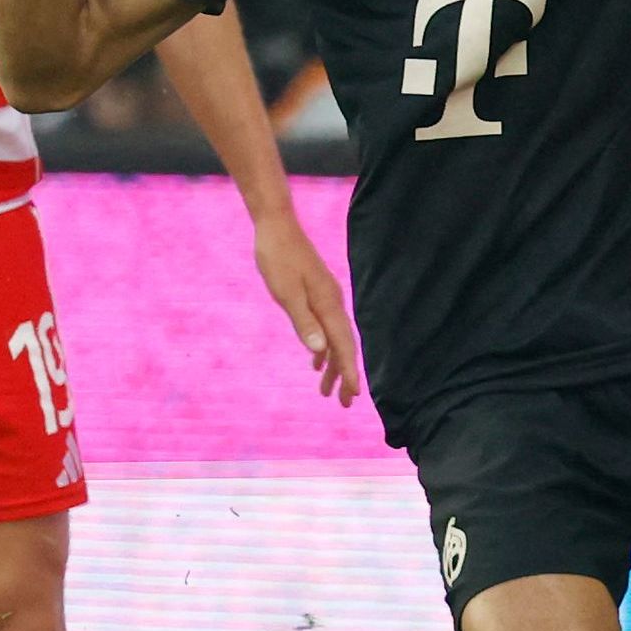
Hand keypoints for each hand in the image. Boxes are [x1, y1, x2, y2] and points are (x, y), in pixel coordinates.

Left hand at [255, 216, 364, 406]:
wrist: (277, 227)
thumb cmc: (278, 258)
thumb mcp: (286, 292)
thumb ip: (303, 322)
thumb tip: (319, 350)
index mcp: (327, 305)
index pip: (343, 346)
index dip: (348, 372)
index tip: (353, 394)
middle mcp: (332, 303)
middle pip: (343, 346)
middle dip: (344, 375)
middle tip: (344, 403)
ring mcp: (326, 299)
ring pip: (334, 339)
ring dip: (332, 366)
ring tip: (327, 392)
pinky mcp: (317, 295)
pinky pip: (325, 328)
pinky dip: (323, 348)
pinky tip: (316, 361)